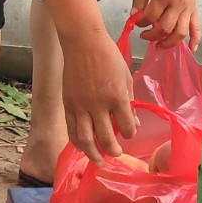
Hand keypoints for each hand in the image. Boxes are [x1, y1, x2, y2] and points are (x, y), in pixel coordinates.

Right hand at [59, 28, 136, 163]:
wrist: (83, 42)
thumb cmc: (108, 56)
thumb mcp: (125, 77)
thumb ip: (129, 101)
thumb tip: (133, 124)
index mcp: (117, 96)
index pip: (127, 127)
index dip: (130, 133)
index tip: (129, 132)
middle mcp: (98, 104)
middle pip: (107, 138)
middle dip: (113, 150)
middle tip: (116, 153)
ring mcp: (81, 105)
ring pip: (85, 139)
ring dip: (93, 153)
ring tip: (98, 160)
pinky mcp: (68, 104)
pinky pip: (71, 129)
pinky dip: (77, 142)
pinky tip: (83, 147)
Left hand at [131, 0, 201, 47]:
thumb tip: (134, 15)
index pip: (150, 16)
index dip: (141, 22)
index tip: (136, 21)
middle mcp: (178, 4)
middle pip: (165, 28)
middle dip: (152, 36)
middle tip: (143, 36)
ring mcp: (188, 7)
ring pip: (180, 32)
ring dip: (169, 43)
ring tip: (159, 46)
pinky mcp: (194, 8)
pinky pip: (197, 27)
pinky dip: (195, 40)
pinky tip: (191, 50)